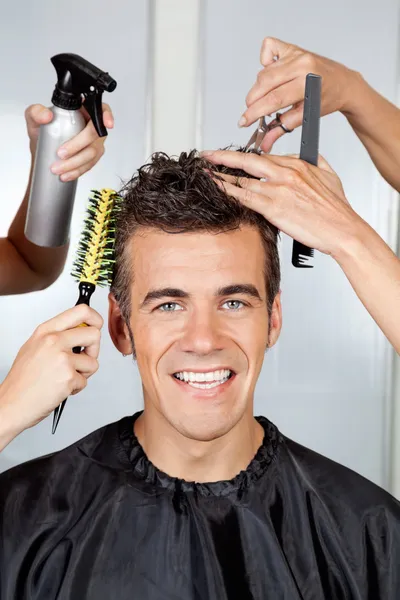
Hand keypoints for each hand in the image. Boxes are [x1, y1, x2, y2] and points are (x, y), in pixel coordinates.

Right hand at [0, 305, 102, 437]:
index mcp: (46, 331)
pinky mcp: (68, 377)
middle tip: (82, 359)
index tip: (96, 326)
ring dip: (84, 373)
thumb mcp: (34, 346)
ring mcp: (61, 359)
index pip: (81, 311)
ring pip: (93, 361)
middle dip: (94, 349)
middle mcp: (53, 341)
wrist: (12, 403)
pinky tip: (61, 388)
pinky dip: (76, 387)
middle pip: (94, 334)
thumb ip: (57, 335)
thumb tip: (81, 330)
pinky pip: (85, 380)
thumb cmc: (22, 379)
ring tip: (65, 377)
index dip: (95, 318)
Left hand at [25, 102, 113, 180]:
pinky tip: (67, 174)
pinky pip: (89, 165)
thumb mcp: (34, 118)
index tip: (107, 124)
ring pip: (92, 153)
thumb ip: (36, 112)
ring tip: (58, 168)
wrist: (43, 153)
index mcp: (82, 111)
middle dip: (78, 146)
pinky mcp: (92, 158)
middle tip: (61, 153)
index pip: (101, 109)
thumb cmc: (43, 133)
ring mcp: (94, 143)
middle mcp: (91, 126)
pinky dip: (77, 171)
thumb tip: (46, 116)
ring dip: (76, 162)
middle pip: (95, 135)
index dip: (107, 116)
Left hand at [202, 149, 364, 256]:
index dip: (244, 158)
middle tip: (208, 155)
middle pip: (248, 161)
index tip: (232, 158)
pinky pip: (244, 197)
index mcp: (298, 165)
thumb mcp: (330, 175)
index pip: (264, 157)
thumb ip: (315, 162)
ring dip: (221, 175)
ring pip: (242, 179)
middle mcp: (285, 174)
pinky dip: (227, 191)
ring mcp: (278, 190)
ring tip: (206, 172)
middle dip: (224, 157)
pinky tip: (216, 188)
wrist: (342, 229)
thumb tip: (305, 156)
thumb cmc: (337, 209)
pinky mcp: (273, 208)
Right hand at [240, 37, 360, 151]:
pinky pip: (268, 48)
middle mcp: (301, 64)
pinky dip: (265, 61)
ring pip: (264, 72)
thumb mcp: (306, 117)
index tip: (244, 121)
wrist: (343, 83)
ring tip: (268, 98)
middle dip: (253, 102)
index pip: (273, 99)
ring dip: (260, 88)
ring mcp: (296, 54)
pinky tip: (272, 73)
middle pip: (264, 84)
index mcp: (306, 82)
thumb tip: (264, 142)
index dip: (255, 112)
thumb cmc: (327, 99)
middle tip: (251, 113)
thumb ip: (282, 128)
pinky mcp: (292, 47)